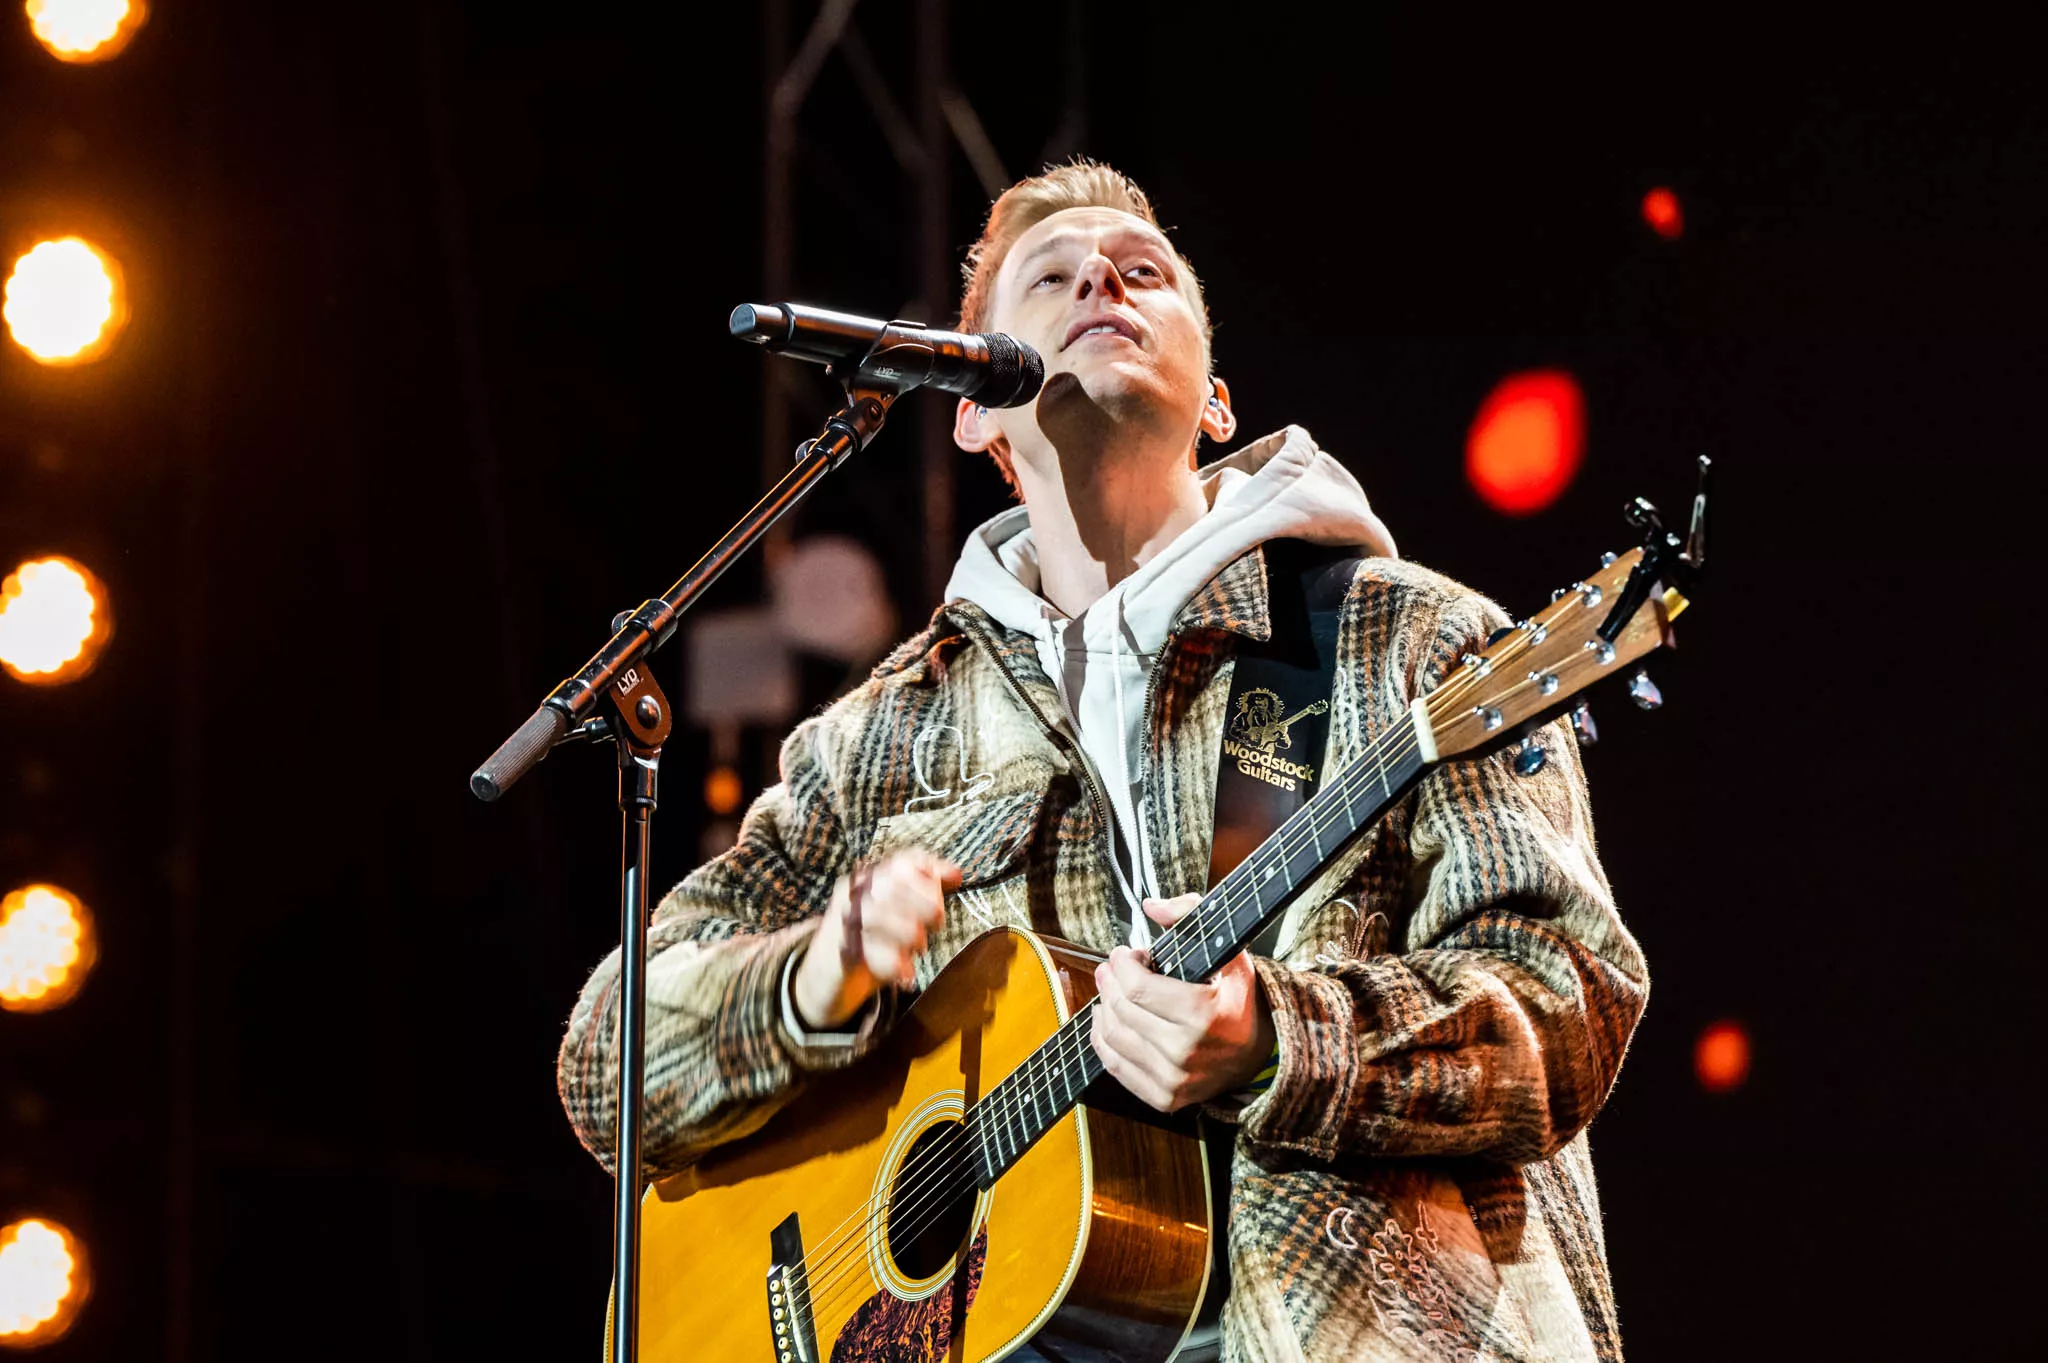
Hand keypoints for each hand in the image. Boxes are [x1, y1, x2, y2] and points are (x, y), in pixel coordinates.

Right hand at [793, 850, 959, 1030]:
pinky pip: (866, 951)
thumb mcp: (896, 913)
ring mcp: (843, 921)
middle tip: (936, 924)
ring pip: (877, 914)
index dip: (931, 868)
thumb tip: (956, 874)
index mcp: (869, 879)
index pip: (902, 861)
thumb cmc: (870, 941)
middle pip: (892, 883)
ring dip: (907, 933)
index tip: (955, 881)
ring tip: (919, 948)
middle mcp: (853, 894)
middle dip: (924, 903)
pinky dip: (893, 963)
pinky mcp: (838, 951)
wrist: (823, 978)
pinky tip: (906, 974)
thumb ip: (923, 892)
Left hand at [1089, 893, 1275, 1112]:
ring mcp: (1174, 1080)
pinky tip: (1108, 1019)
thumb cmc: (1239, 998)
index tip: (1127, 953)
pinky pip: (1115, 1066)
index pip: (1137, 986)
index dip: (1122, 964)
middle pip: (1122, 1009)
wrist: (1261, 1054)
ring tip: (1112, 991)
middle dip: (1110, 980)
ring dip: (1104, 1007)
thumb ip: (1191, 915)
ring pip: (1113, 1036)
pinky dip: (1103, 1039)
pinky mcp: (1164, 1098)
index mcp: (1203, 1015)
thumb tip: (1150, 906)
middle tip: (1113, 968)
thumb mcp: (1230, 950)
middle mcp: (1186, 1052)